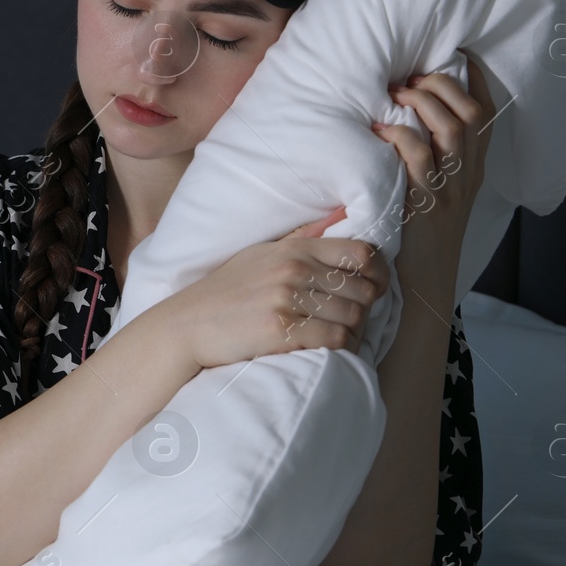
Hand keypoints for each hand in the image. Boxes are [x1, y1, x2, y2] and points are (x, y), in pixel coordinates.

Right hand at [159, 205, 390, 370]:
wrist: (187, 324)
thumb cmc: (226, 291)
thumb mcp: (262, 254)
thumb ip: (303, 238)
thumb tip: (340, 214)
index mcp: (294, 249)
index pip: (359, 253)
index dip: (378, 273)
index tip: (376, 287)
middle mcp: (294, 269)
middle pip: (362, 289)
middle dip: (367, 307)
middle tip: (357, 318)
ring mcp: (286, 299)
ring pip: (353, 316)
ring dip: (356, 331)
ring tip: (346, 336)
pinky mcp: (281, 330)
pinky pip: (335, 339)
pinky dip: (343, 348)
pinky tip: (334, 350)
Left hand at [370, 48, 495, 277]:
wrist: (424, 283)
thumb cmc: (418, 234)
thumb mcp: (435, 192)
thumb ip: (429, 159)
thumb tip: (401, 118)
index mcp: (473, 169)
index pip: (486, 115)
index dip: (475, 80)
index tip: (457, 54)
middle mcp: (468, 175)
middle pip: (470, 112)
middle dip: (442, 84)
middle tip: (410, 78)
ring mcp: (449, 189)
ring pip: (450, 128)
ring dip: (421, 102)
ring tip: (395, 94)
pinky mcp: (425, 204)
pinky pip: (417, 158)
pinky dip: (399, 136)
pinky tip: (380, 130)